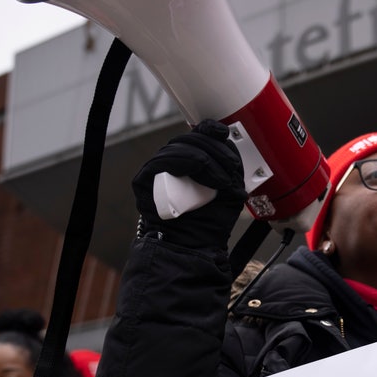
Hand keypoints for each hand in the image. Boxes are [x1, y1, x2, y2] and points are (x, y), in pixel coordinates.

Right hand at [131, 119, 246, 249]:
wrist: (194, 246)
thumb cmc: (210, 221)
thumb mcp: (230, 191)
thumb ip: (232, 170)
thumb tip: (231, 148)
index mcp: (192, 160)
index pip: (198, 134)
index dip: (211, 129)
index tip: (223, 133)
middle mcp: (174, 162)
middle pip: (190, 139)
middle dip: (215, 149)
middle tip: (231, 168)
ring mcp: (157, 170)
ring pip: (177, 148)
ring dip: (204, 159)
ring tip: (221, 179)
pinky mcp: (144, 180)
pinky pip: (162, 162)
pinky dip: (184, 162)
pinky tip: (200, 171)